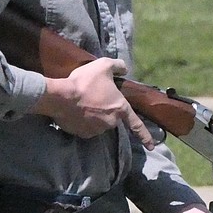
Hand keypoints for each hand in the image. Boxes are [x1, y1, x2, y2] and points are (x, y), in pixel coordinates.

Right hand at [33, 57, 153, 147]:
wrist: (60, 97)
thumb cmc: (85, 81)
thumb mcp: (103, 65)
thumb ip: (117, 66)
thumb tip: (124, 69)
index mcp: (120, 108)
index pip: (136, 124)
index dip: (145, 135)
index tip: (152, 146)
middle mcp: (111, 122)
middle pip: (111, 117)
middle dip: (104, 109)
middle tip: (92, 97)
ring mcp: (96, 130)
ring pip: (98, 123)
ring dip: (93, 115)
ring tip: (81, 103)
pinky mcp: (83, 134)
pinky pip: (85, 127)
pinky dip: (82, 121)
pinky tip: (74, 111)